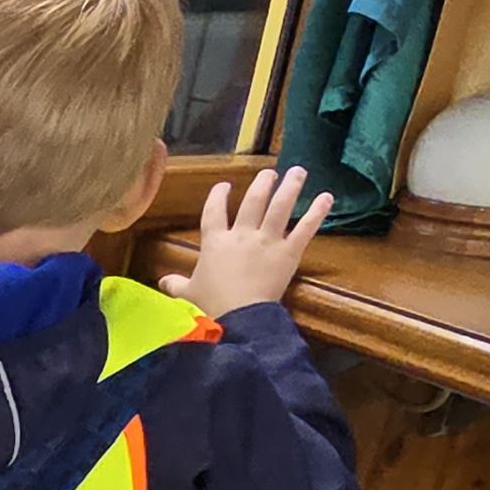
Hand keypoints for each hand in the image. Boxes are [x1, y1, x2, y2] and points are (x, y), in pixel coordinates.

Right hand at [160, 166, 334, 314]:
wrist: (238, 317)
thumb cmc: (210, 307)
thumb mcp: (188, 295)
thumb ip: (176, 285)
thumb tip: (162, 283)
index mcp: (215, 242)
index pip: (214, 212)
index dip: (218, 197)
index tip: (224, 186)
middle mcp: (241, 235)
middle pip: (252, 202)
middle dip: (262, 185)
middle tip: (270, 173)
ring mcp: (266, 242)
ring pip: (279, 207)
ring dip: (290, 187)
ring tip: (298, 171)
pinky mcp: (288, 253)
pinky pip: (304, 229)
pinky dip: (317, 212)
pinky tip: (327, 197)